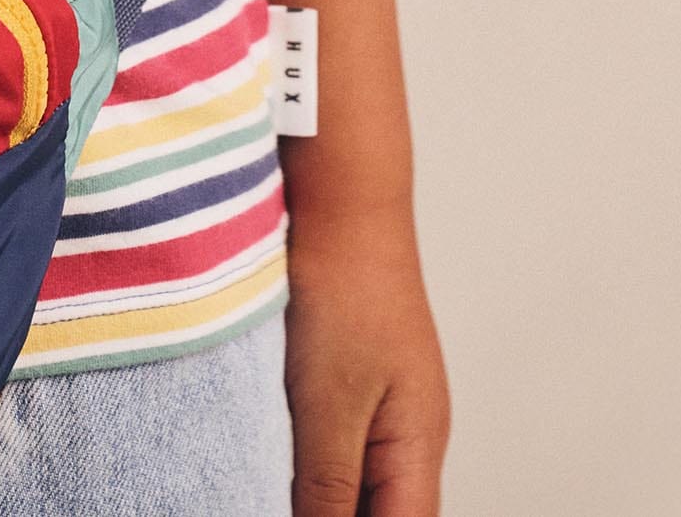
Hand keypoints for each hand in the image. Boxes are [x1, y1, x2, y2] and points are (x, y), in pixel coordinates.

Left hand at [284, 209, 449, 515]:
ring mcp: (383, 402)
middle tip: (261, 499)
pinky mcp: (351, 375)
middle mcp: (410, 432)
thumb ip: (329, 488)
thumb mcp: (328, 404)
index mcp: (418, 447)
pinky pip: (335, 443)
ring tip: (262, 484)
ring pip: (357, 482)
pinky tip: (267, 456)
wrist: (339, 196)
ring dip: (316, 495)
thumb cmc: (345, 290)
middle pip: (384, 512)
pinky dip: (303, 461)